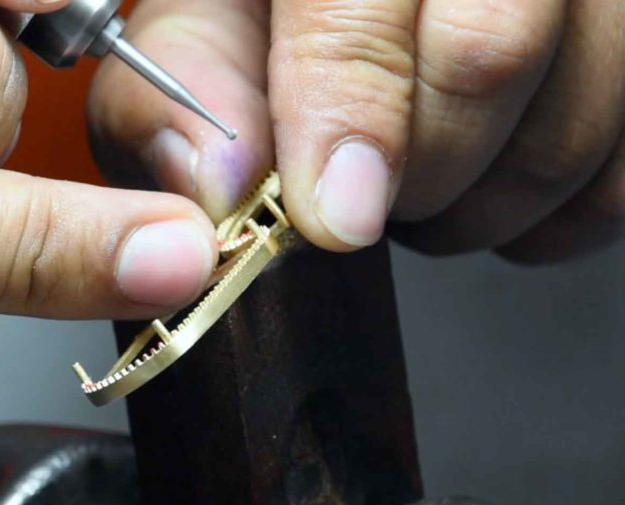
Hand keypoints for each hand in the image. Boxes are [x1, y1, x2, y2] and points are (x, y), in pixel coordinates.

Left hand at [90, 0, 623, 261]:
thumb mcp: (211, 7)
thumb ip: (191, 79)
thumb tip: (220, 183)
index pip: (363, 8)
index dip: (351, 119)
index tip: (329, 216)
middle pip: (490, 53)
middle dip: (415, 170)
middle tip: (365, 197)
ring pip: (578, 119)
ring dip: (484, 203)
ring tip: (423, 189)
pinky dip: (556, 215)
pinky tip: (492, 188)